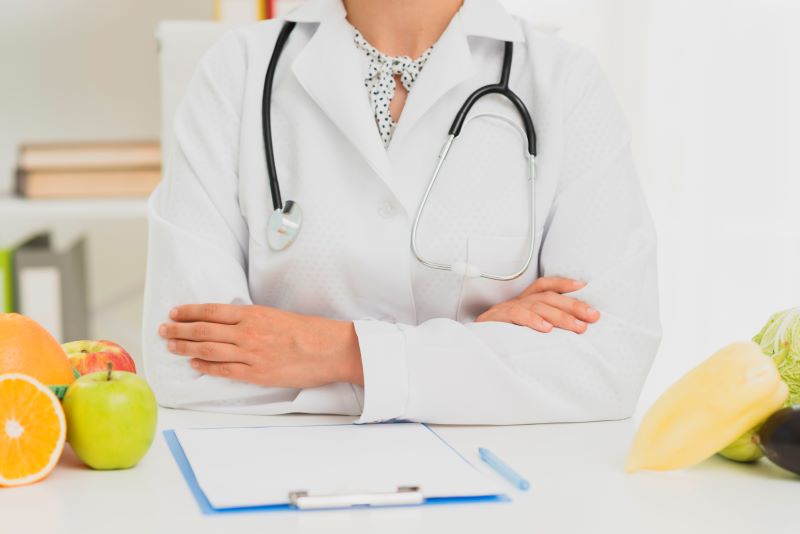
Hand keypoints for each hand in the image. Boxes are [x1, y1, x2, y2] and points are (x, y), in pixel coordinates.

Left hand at [158, 304, 363, 387]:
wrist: (329, 349)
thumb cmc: (308, 331)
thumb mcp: (277, 316)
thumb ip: (253, 319)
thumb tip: (231, 323)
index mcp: (253, 314)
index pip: (212, 311)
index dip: (190, 312)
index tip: (175, 313)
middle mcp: (248, 332)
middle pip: (203, 330)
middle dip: (179, 330)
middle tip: (163, 330)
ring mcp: (251, 354)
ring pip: (208, 350)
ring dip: (186, 348)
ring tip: (171, 346)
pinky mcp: (256, 373)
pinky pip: (224, 370)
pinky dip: (206, 367)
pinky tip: (194, 365)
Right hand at [475, 277, 599, 333]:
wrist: (472, 344)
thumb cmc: (500, 336)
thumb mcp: (523, 328)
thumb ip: (542, 324)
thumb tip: (573, 329)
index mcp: (524, 300)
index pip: (545, 285)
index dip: (564, 283)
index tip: (584, 287)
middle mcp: (517, 301)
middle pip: (548, 297)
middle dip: (573, 305)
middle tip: (593, 317)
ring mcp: (507, 309)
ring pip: (538, 306)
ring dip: (561, 317)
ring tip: (578, 327)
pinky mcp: (497, 319)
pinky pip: (517, 315)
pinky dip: (533, 320)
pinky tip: (546, 329)